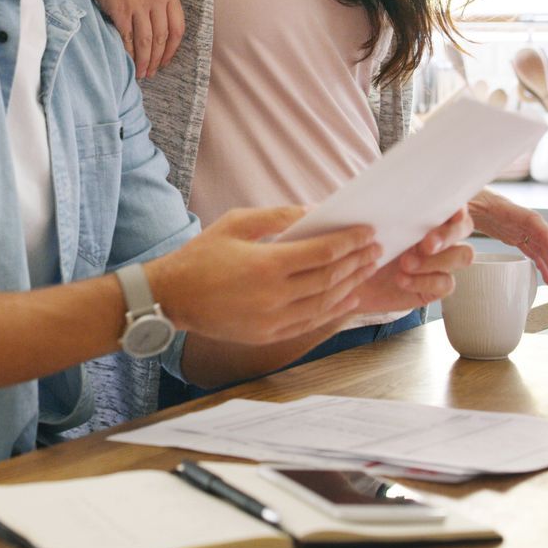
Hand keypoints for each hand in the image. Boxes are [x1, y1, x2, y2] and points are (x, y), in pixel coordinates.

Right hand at [52, 0, 184, 78]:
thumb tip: (157, 16)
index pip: (178, 27)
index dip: (172, 48)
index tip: (165, 59)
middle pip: (163, 38)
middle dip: (158, 59)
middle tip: (152, 72)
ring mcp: (139, 3)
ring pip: (147, 41)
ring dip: (144, 61)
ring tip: (141, 73)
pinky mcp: (120, 8)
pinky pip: (128, 37)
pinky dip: (129, 53)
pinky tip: (127, 61)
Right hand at [146, 206, 379, 344]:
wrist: (172, 297)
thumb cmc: (202, 255)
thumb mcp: (237, 223)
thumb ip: (279, 217)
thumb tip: (316, 212)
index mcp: (266, 264)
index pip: (322, 252)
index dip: (349, 242)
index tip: (367, 231)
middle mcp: (273, 296)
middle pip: (329, 278)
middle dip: (356, 261)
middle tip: (375, 248)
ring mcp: (272, 319)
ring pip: (325, 302)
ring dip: (351, 284)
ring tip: (367, 269)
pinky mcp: (269, 334)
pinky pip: (311, 322)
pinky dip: (334, 310)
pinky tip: (347, 297)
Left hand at [346, 207, 475, 315]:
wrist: (349, 280)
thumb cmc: (359, 245)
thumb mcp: (364, 222)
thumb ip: (375, 203)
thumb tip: (373, 181)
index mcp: (426, 215)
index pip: (454, 203)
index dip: (458, 207)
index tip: (449, 212)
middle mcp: (439, 235)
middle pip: (465, 228)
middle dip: (448, 235)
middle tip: (425, 244)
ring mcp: (440, 261)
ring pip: (463, 255)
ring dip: (437, 260)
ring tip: (406, 264)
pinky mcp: (435, 286)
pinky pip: (446, 283)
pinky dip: (424, 281)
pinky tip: (402, 280)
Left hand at [468, 189, 547, 286]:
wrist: (459, 194)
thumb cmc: (460, 196)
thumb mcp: (460, 202)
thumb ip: (460, 209)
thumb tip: (460, 213)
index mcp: (506, 209)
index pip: (534, 222)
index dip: (547, 237)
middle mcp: (517, 218)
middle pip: (543, 238)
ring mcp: (516, 227)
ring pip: (541, 247)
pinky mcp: (512, 234)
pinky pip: (531, 251)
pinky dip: (540, 264)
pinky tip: (547, 279)